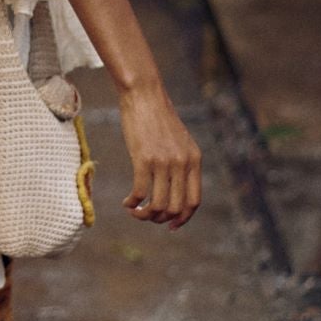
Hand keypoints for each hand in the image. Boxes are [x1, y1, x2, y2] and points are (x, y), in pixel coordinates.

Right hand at [118, 83, 200, 229]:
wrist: (144, 95)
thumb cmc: (157, 117)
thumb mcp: (179, 141)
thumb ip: (182, 162)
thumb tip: (174, 187)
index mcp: (194, 160)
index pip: (194, 201)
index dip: (183, 219)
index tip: (170, 226)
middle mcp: (182, 163)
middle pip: (176, 208)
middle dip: (160, 219)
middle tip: (146, 216)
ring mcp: (164, 162)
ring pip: (158, 205)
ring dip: (145, 215)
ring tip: (134, 211)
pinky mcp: (144, 159)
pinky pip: (140, 193)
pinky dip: (133, 203)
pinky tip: (127, 202)